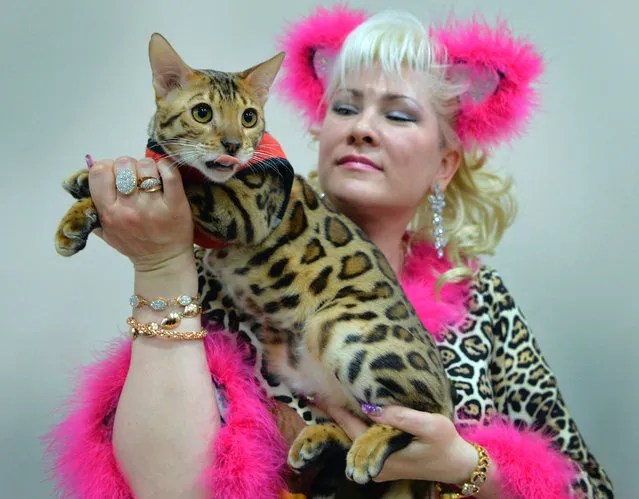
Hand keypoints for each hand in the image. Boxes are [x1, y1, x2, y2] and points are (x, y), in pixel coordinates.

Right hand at [88, 156, 194, 270]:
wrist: (162, 261)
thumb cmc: (134, 244)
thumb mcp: (106, 230)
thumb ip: (93, 209)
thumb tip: (82, 182)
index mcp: (109, 212)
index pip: (99, 171)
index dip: (108, 167)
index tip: (116, 175)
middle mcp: (129, 208)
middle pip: (123, 164)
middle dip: (129, 166)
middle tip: (135, 177)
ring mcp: (153, 206)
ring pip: (146, 166)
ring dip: (148, 167)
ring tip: (151, 179)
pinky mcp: (175, 204)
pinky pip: (171, 174)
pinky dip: (167, 167)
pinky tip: (164, 173)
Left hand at [318, 402, 477, 484]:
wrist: (457, 465)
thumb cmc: (445, 443)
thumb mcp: (429, 425)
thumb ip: (400, 417)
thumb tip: (370, 408)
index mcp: (383, 455)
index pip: (352, 430)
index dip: (337, 412)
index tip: (322, 396)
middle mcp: (375, 464)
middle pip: (349, 435)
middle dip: (336, 415)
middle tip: (320, 394)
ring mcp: (377, 465)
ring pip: (355, 439)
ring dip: (345, 420)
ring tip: (330, 399)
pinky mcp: (383, 462)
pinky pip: (363, 442)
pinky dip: (356, 426)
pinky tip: (350, 411)